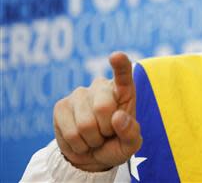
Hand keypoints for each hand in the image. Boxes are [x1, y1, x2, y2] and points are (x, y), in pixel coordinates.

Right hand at [53, 52, 141, 171]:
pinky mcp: (61, 105)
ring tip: (94, 137)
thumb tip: (118, 117)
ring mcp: (80, 93)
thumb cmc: (116, 143)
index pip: (123, 74)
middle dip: (106, 130)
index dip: (120, 65)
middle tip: (106, 133)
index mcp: (123, 90)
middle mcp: (101, 86)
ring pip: (85, 125)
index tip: (116, 56)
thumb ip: (131, 132)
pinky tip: (80, 139)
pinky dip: (78, 145)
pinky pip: (71, 133)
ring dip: (92, 140)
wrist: (91, 155)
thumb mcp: (130, 144)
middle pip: (103, 108)